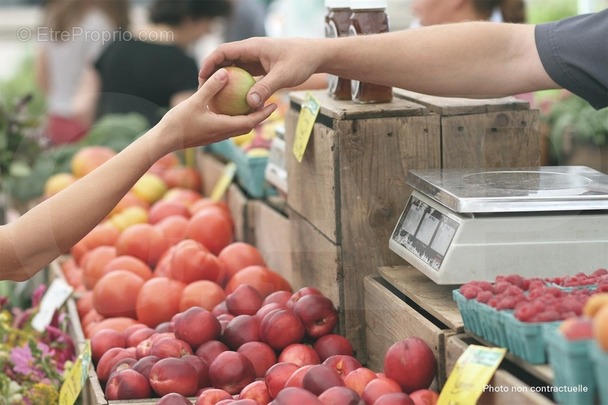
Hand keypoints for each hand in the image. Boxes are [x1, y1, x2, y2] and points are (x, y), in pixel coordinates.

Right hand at [161, 68, 277, 150]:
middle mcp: (223, 134)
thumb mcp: (195, 101)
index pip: (251, 122)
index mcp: (224, 127)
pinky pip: (227, 126)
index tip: (275, 105)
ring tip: (254, 104)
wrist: (164, 141)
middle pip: (248, 125)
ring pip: (238, 127)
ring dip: (248, 118)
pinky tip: (230, 107)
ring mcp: (216, 135)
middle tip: (270, 103)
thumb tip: (225, 72)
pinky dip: (234, 118)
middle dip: (260, 116)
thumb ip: (211, 87)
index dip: (264, 114)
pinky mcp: (209, 135)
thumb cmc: (178, 122)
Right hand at [198, 37, 320, 109]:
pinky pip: (243, 75)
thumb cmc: (301, 61)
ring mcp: (255, 58)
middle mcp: (250, 51)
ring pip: (233, 68)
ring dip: (223, 80)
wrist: (315, 55)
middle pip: (224, 59)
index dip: (209, 63)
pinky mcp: (260, 66)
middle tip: (203, 91)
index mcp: (252, 47)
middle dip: (212, 73)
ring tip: (214, 97)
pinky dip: (236, 85)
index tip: (201, 78)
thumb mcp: (283, 76)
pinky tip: (233, 100)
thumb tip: (250, 104)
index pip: (223, 51)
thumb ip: (266, 88)